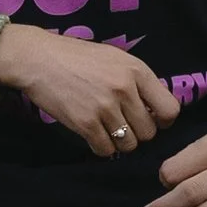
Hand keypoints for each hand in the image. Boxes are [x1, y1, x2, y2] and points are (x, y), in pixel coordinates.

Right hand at [0, 24, 182, 156]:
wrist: (37, 58)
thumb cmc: (76, 57)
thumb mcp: (114, 58)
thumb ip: (136, 80)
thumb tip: (155, 109)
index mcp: (136, 70)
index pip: (170, 109)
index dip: (163, 120)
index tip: (149, 119)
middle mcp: (124, 89)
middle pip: (149, 132)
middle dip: (137, 133)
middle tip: (122, 124)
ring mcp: (104, 107)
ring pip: (129, 145)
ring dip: (120, 142)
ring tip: (106, 130)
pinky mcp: (85, 123)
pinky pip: (106, 150)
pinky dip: (101, 146)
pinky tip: (93, 134)